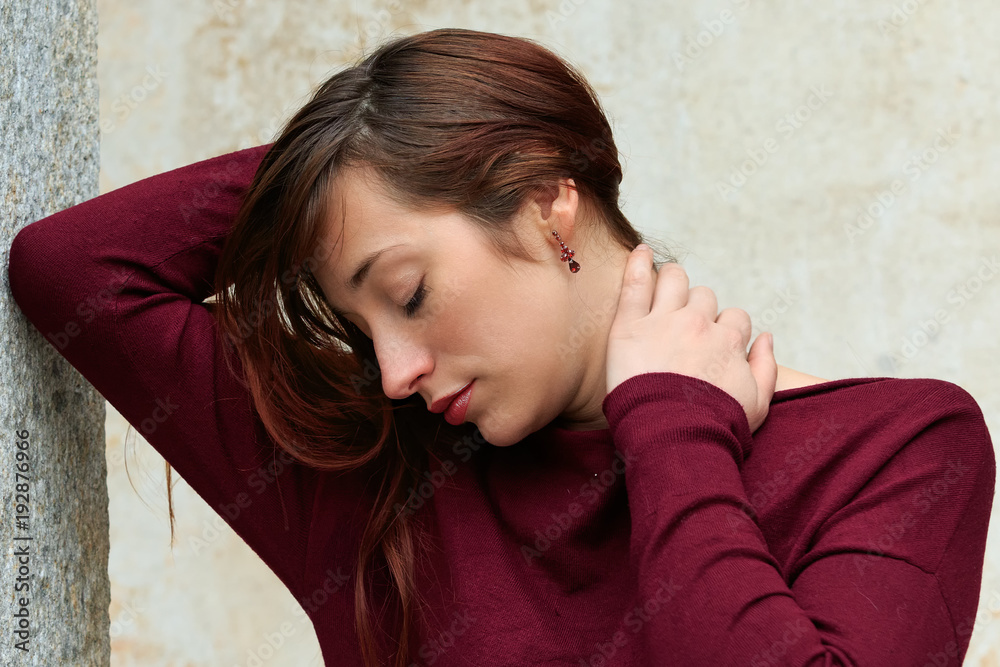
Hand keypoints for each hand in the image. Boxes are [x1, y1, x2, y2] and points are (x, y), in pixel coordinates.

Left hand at [605, 245, 776, 432]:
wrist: (673, 438)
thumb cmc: (715, 427)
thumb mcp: (758, 404)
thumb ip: (767, 367)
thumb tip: (766, 337)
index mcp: (729, 341)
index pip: (734, 319)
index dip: (724, 330)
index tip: (711, 345)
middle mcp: (700, 323)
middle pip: (704, 297)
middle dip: (698, 308)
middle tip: (683, 327)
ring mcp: (664, 320)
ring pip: (674, 279)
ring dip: (673, 281)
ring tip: (664, 289)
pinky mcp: (630, 325)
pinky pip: (635, 282)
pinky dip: (637, 262)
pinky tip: (639, 251)